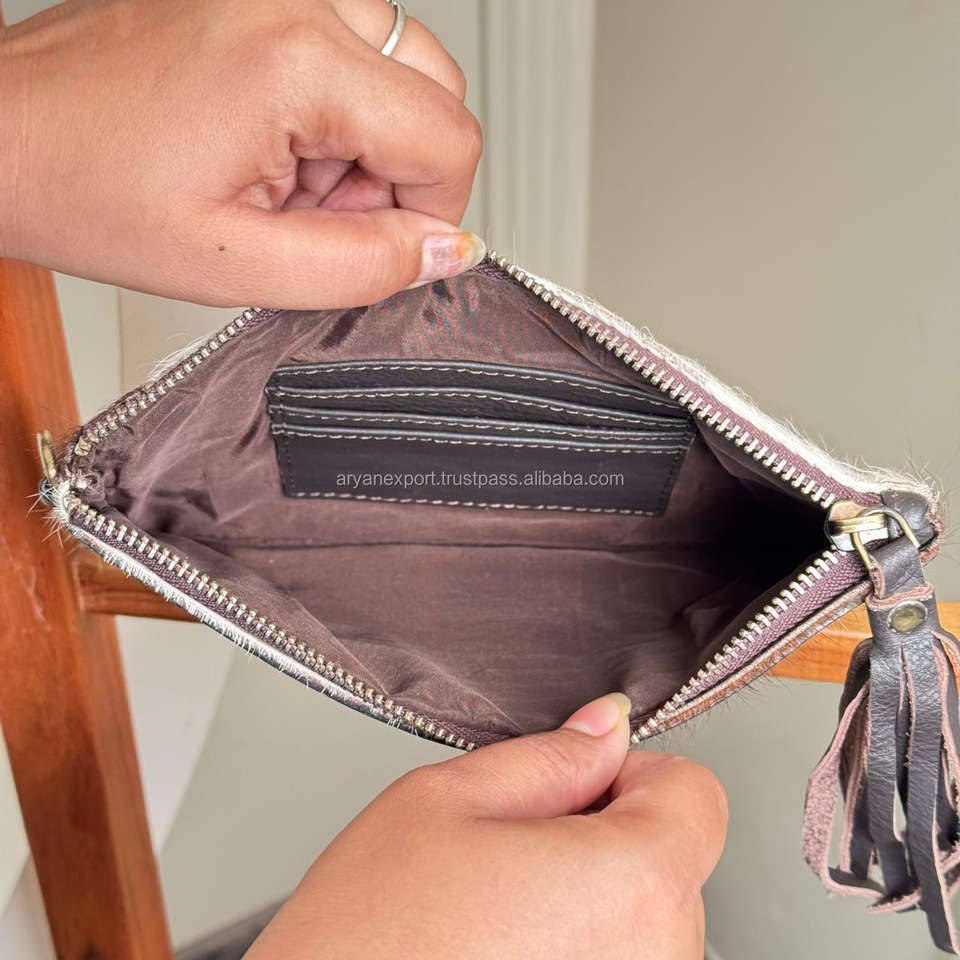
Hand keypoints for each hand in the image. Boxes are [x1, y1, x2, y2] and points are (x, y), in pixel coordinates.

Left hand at [0, 0, 483, 307]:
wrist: (2, 134)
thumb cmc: (84, 186)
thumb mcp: (236, 266)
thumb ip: (362, 266)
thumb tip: (444, 252)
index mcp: (297, 59)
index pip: (449, 138)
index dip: (433, 213)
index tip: (384, 244)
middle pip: (436, 91)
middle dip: (397, 174)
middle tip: (317, 213)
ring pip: (398, 70)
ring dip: (364, 143)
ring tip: (281, 179)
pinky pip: (349, 48)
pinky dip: (332, 110)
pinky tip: (268, 144)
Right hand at [245, 694, 727, 959]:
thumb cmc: (368, 940)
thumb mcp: (445, 802)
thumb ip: (548, 757)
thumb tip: (606, 725)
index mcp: (633, 883)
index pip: (695, 793)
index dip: (631, 772)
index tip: (577, 782)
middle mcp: (661, 958)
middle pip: (671, 855)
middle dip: (603, 832)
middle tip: (512, 848)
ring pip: (644, 914)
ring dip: (589, 896)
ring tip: (499, 909)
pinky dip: (579, 946)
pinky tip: (508, 949)